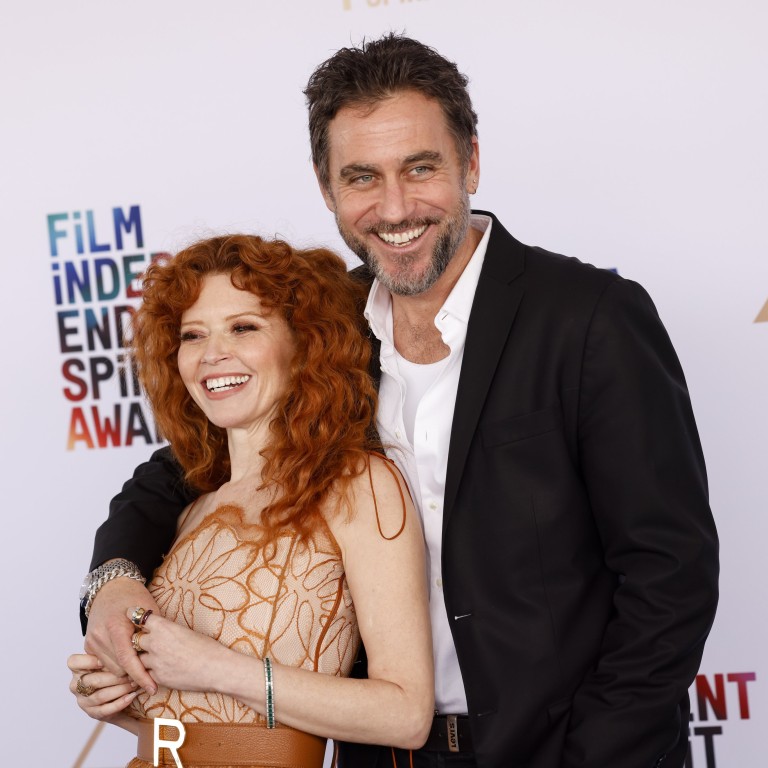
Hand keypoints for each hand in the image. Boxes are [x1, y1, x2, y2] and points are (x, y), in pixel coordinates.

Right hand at [68, 652, 139, 728]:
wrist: (121, 694)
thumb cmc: (116, 669)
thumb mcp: (114, 658)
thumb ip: (116, 652)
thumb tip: (130, 642)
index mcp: (78, 668)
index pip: (73, 662)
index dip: (87, 661)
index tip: (103, 660)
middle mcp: (76, 685)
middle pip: (93, 680)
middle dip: (116, 676)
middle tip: (133, 673)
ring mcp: (83, 700)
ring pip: (100, 695)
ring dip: (120, 689)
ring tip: (135, 684)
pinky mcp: (92, 713)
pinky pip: (105, 710)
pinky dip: (120, 703)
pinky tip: (132, 696)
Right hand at [85, 577, 159, 692]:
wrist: (112, 587)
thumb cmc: (135, 597)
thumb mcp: (149, 611)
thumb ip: (153, 633)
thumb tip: (164, 656)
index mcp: (116, 626)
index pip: (128, 660)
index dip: (141, 676)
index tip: (152, 688)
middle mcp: (100, 635)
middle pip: (119, 669)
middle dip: (134, 675)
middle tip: (150, 677)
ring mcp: (92, 641)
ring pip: (110, 670)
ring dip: (125, 672)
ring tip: (140, 670)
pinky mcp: (88, 645)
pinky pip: (103, 664)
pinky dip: (116, 666)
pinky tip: (128, 663)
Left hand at [129, 609, 230, 693]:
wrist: (215, 668)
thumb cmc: (207, 647)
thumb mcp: (186, 631)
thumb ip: (169, 631)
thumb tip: (161, 632)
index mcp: (164, 627)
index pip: (139, 617)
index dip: (135, 616)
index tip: (130, 615)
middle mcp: (155, 643)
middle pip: (134, 639)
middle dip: (138, 641)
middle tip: (142, 641)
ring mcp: (155, 661)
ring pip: (137, 659)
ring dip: (142, 659)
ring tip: (151, 658)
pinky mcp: (157, 678)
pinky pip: (145, 674)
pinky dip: (148, 673)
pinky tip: (156, 671)